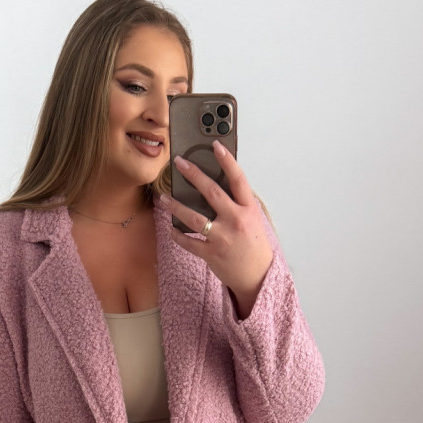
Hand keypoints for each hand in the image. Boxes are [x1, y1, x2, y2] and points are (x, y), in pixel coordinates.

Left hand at [165, 141, 273, 315]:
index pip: (238, 179)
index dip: (227, 161)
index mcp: (248, 209)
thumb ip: (237, 203)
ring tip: (165, 197)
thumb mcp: (252, 219)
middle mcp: (235, 221)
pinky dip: (178, 234)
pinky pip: (189, 242)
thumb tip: (216, 184)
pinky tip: (170, 228)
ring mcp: (223, 238)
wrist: (258, 276)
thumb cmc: (253, 245)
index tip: (215, 145)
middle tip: (180, 163)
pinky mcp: (211, 254)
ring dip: (176, 206)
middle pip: (211, 193)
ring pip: (194, 217)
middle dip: (193, 175)